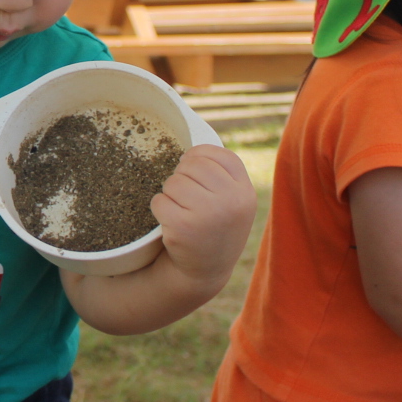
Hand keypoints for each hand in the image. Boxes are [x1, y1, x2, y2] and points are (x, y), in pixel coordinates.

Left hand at [151, 144, 256, 296]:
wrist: (204, 271)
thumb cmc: (214, 226)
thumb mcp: (231, 197)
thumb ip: (221, 171)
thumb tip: (188, 129)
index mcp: (244, 189)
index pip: (214, 153)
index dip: (198, 160)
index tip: (196, 177)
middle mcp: (231, 200)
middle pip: (190, 164)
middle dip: (181, 178)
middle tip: (188, 200)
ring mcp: (208, 213)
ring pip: (172, 181)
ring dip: (170, 195)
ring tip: (183, 213)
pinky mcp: (183, 227)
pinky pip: (158, 200)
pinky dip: (159, 210)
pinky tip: (173, 225)